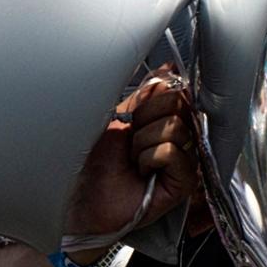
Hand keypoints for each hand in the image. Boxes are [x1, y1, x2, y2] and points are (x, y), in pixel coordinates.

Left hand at [61, 66, 195, 256]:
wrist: (80, 198)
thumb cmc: (94, 162)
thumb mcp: (117, 118)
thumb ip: (144, 94)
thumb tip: (169, 68)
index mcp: (167, 121)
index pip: (177, 91)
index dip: (150, 100)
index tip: (133, 118)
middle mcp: (181, 139)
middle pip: (179, 105)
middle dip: (144, 120)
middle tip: (129, 142)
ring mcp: (185, 161)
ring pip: (174, 128)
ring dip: (141, 143)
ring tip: (132, 160)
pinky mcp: (184, 183)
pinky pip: (171, 152)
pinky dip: (148, 158)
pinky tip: (141, 172)